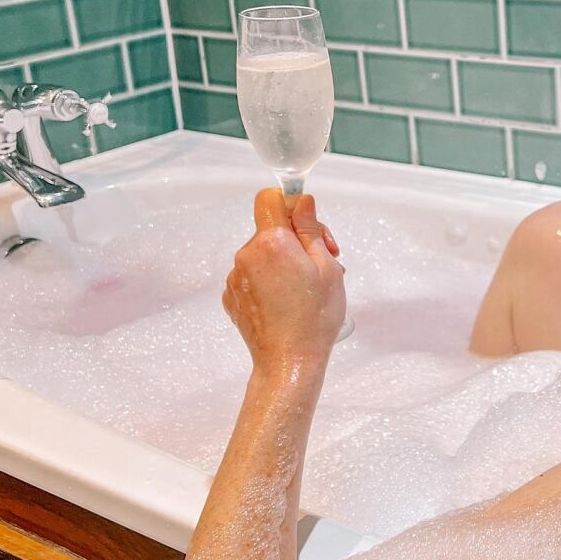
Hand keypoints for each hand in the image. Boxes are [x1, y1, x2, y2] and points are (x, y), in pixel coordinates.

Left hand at [223, 190, 345, 373]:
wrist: (290, 361)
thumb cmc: (313, 319)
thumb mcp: (327, 267)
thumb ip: (311, 229)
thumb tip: (302, 201)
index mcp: (271, 242)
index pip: (269, 198)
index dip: (290, 204)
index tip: (307, 222)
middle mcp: (247, 255)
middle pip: (270, 229)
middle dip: (296, 240)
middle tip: (324, 263)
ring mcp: (236, 278)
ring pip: (263, 254)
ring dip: (284, 263)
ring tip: (306, 289)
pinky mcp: (233, 297)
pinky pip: (252, 276)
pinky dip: (269, 282)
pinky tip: (288, 301)